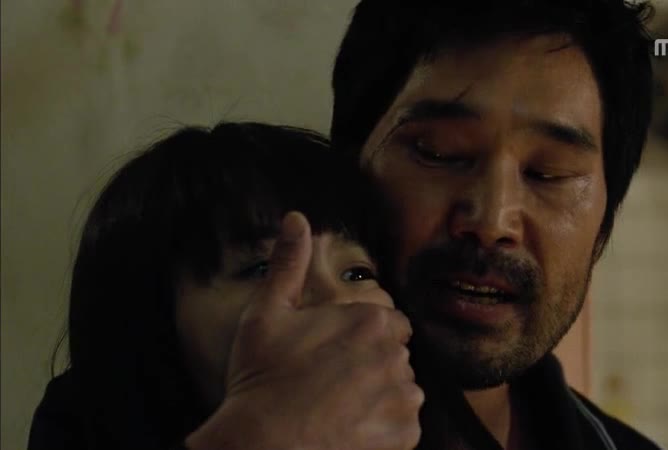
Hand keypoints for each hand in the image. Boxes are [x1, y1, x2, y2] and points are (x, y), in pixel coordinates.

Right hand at [186, 212, 423, 449]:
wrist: (263, 445)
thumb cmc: (261, 378)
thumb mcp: (267, 313)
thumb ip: (289, 263)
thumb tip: (296, 217)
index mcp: (371, 320)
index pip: (389, 323)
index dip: (363, 338)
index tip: (336, 354)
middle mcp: (396, 355)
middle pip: (394, 356)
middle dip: (372, 366)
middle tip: (332, 383)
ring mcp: (403, 397)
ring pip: (401, 390)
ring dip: (380, 397)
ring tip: (340, 409)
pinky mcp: (404, 435)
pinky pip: (403, 427)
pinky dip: (383, 429)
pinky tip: (350, 430)